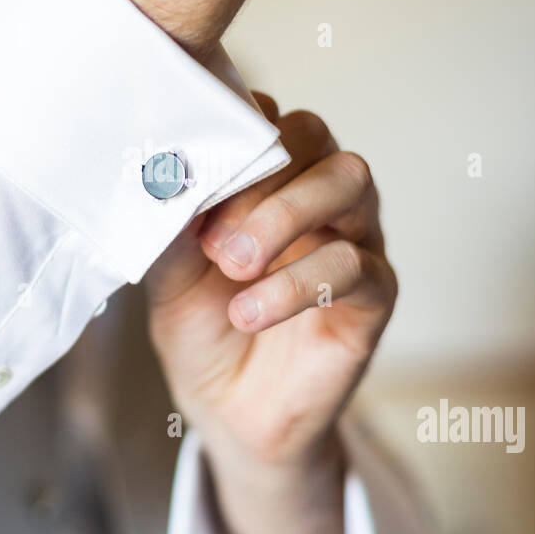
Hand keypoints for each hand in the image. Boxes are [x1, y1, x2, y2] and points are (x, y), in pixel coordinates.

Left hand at [144, 95, 397, 533]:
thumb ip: (171, 224)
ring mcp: (355, 238)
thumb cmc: (204, 330)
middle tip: (213, 234)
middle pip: (315, 136)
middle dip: (259, 173)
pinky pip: (354, 265)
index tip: (192, 168)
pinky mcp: (375, 295)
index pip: (269, 118)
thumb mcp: (169, 275)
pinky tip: (250, 313)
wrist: (231, 415)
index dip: (235, 131)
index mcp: (270, 179)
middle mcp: (319, 196)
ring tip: (234, 266)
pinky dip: (297, 284)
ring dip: (284, 215)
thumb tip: (159, 173)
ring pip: (349, 182)